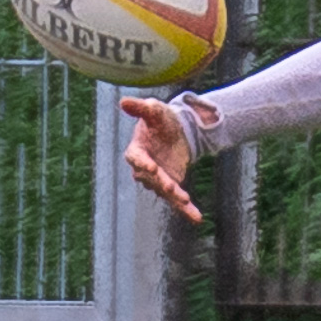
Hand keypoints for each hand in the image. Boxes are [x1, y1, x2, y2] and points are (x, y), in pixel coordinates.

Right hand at [120, 97, 199, 223]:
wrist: (175, 130)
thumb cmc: (160, 119)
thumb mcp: (154, 110)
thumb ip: (141, 107)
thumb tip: (124, 101)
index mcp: (136, 151)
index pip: (137, 159)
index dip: (143, 164)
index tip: (151, 167)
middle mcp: (144, 169)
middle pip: (151, 178)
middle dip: (161, 183)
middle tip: (171, 188)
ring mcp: (158, 180)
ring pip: (165, 192)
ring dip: (175, 198)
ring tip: (186, 203)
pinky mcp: (171, 186)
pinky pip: (177, 200)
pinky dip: (186, 210)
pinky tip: (196, 218)